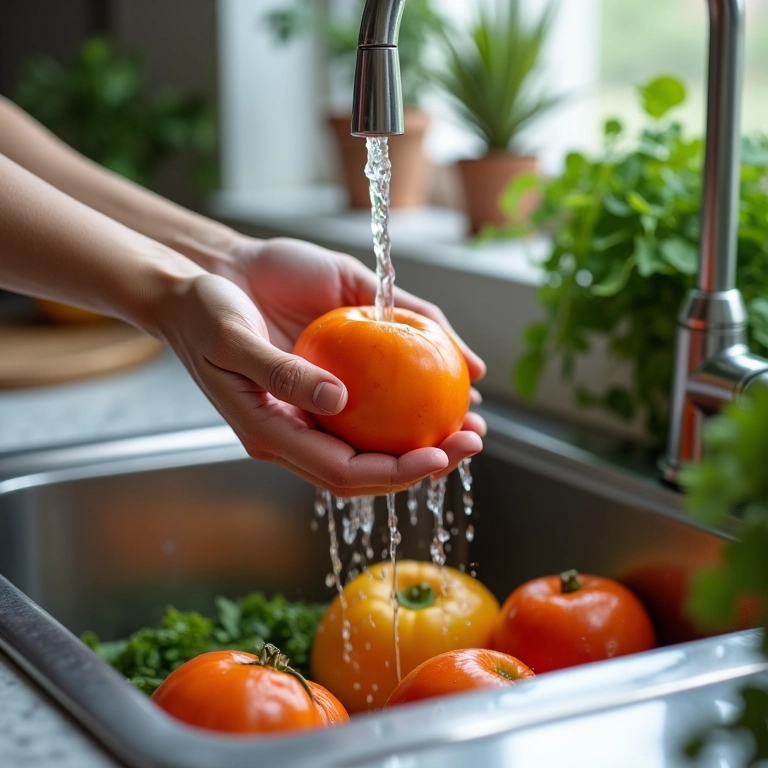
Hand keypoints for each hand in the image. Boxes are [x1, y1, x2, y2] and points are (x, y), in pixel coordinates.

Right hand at [158, 237, 485, 495]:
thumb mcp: (233, 339)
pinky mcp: (326, 377)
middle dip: (426, 462)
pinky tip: (445, 379)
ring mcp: (315, 406)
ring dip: (427, 437)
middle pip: (371, 466)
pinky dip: (411, 398)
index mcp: (273, 433)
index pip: (344, 471)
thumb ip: (282, 374)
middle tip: (473, 440)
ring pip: (377, 439)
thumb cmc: (204, 313)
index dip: (394, 472)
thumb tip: (340, 401)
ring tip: (473, 421)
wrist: (198, 285)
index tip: (439, 456)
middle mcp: (300, 428)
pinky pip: (374, 400)